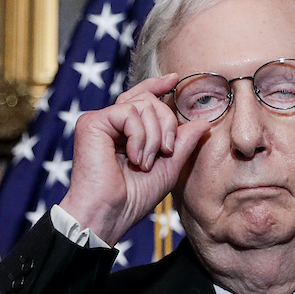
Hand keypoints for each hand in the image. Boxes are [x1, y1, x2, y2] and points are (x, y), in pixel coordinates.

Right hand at [58, 74, 209, 246]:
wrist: (110, 213)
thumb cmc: (133, 197)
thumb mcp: (168, 168)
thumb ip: (183, 144)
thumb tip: (202, 122)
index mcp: (125, 132)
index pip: (143, 99)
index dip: (158, 87)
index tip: (175, 80)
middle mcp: (111, 123)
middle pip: (150, 101)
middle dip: (167, 125)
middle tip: (165, 153)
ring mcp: (100, 121)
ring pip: (143, 106)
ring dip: (153, 137)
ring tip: (145, 162)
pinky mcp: (92, 122)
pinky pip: (128, 113)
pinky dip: (139, 137)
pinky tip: (135, 158)